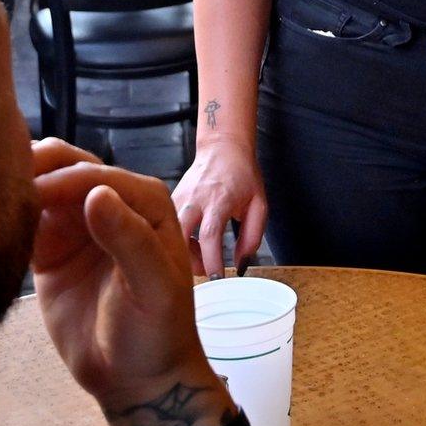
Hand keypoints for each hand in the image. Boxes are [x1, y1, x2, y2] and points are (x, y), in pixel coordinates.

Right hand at [30, 140, 221, 414]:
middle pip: (65, 167)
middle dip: (31, 170)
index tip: (26, 195)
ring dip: (12, 187)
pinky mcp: (49, 248)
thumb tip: (96, 194)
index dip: (61, 180)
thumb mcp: (153, 289)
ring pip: (40, 187)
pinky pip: (23, 221)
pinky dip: (2, 217)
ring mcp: (77, 223)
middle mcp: (110, 201)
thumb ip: (130, 240)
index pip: (95, 176)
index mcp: (144, 200)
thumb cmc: (156, 331)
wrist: (134, 377)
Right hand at [170, 139, 266, 277]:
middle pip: (180, 237)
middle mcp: (195, 199)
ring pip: (169, 234)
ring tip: (201, 256)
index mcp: (219, 199)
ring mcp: (179, 198)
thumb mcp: (259, 205)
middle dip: (190, 261)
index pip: (210, 235)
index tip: (217, 277)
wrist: (222, 148)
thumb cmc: (242, 176)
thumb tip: (240, 265)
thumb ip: (252, 236)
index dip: (211, 260)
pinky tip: (192, 242)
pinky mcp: (170, 199)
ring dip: (183, 252)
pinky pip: (166, 226)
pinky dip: (177, 240)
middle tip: (206, 271)